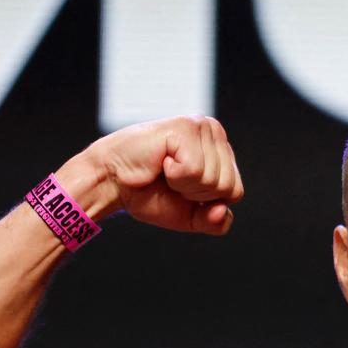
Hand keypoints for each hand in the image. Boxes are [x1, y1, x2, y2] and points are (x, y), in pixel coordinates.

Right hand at [59, 115, 244, 234]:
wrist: (112, 183)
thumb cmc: (148, 193)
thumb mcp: (189, 216)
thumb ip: (214, 221)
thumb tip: (223, 211)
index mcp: (220, 150)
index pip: (236, 191)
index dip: (207, 202)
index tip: (182, 188)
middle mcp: (214, 132)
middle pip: (227, 186)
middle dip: (196, 193)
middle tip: (171, 178)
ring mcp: (201, 126)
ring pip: (213, 179)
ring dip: (183, 184)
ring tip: (165, 168)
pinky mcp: (185, 127)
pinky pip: (194, 170)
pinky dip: (175, 175)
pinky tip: (161, 161)